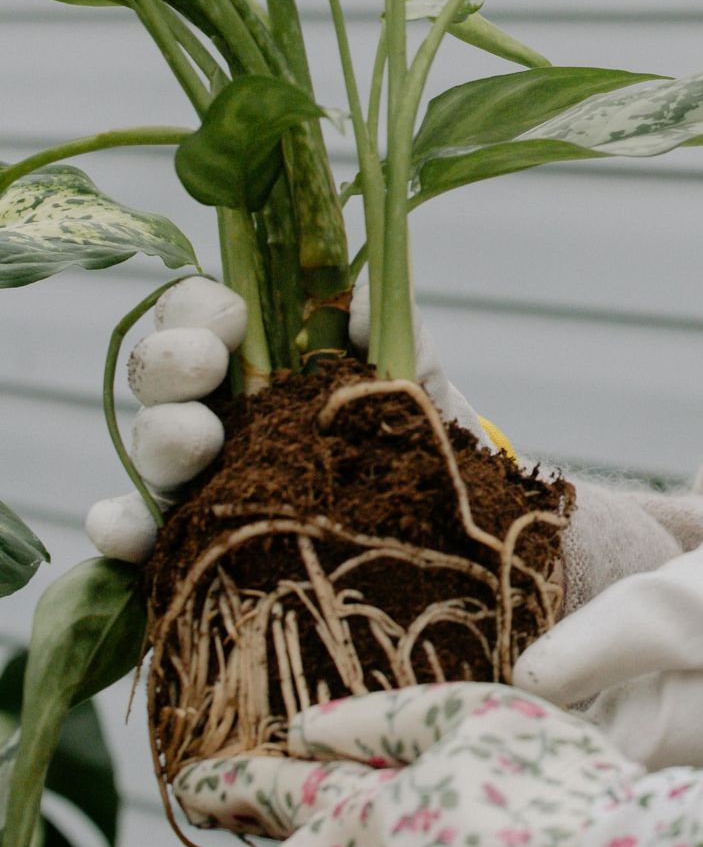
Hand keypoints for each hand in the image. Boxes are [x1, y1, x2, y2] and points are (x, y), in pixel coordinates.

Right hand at [87, 281, 481, 564]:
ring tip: (199, 443)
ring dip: (163, 437)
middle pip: (157, 374)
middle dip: (172, 363)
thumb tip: (361, 305)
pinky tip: (128, 535)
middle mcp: (213, 409)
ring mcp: (197, 476)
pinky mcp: (189, 541)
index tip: (236, 318)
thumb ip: (397, 339)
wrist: (435, 526)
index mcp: (254, 357)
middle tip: (206, 368)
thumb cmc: (408, 434)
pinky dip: (123, 531)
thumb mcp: (415, 385)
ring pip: (149, 447)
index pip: (195, 314)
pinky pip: (139, 534)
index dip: (199, 308)